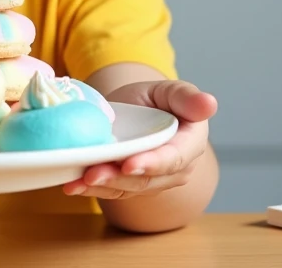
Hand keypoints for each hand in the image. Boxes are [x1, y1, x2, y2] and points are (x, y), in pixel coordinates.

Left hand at [64, 80, 216, 200]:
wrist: (134, 110)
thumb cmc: (155, 99)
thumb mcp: (168, 91)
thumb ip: (186, 97)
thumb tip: (209, 103)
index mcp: (190, 142)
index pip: (173, 158)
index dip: (152, 163)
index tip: (129, 164)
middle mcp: (175, 168)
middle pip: (147, 179)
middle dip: (118, 179)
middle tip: (93, 174)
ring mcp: (152, 180)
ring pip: (127, 189)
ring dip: (101, 187)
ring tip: (78, 181)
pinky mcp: (130, 187)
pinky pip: (112, 191)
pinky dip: (91, 189)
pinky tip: (72, 185)